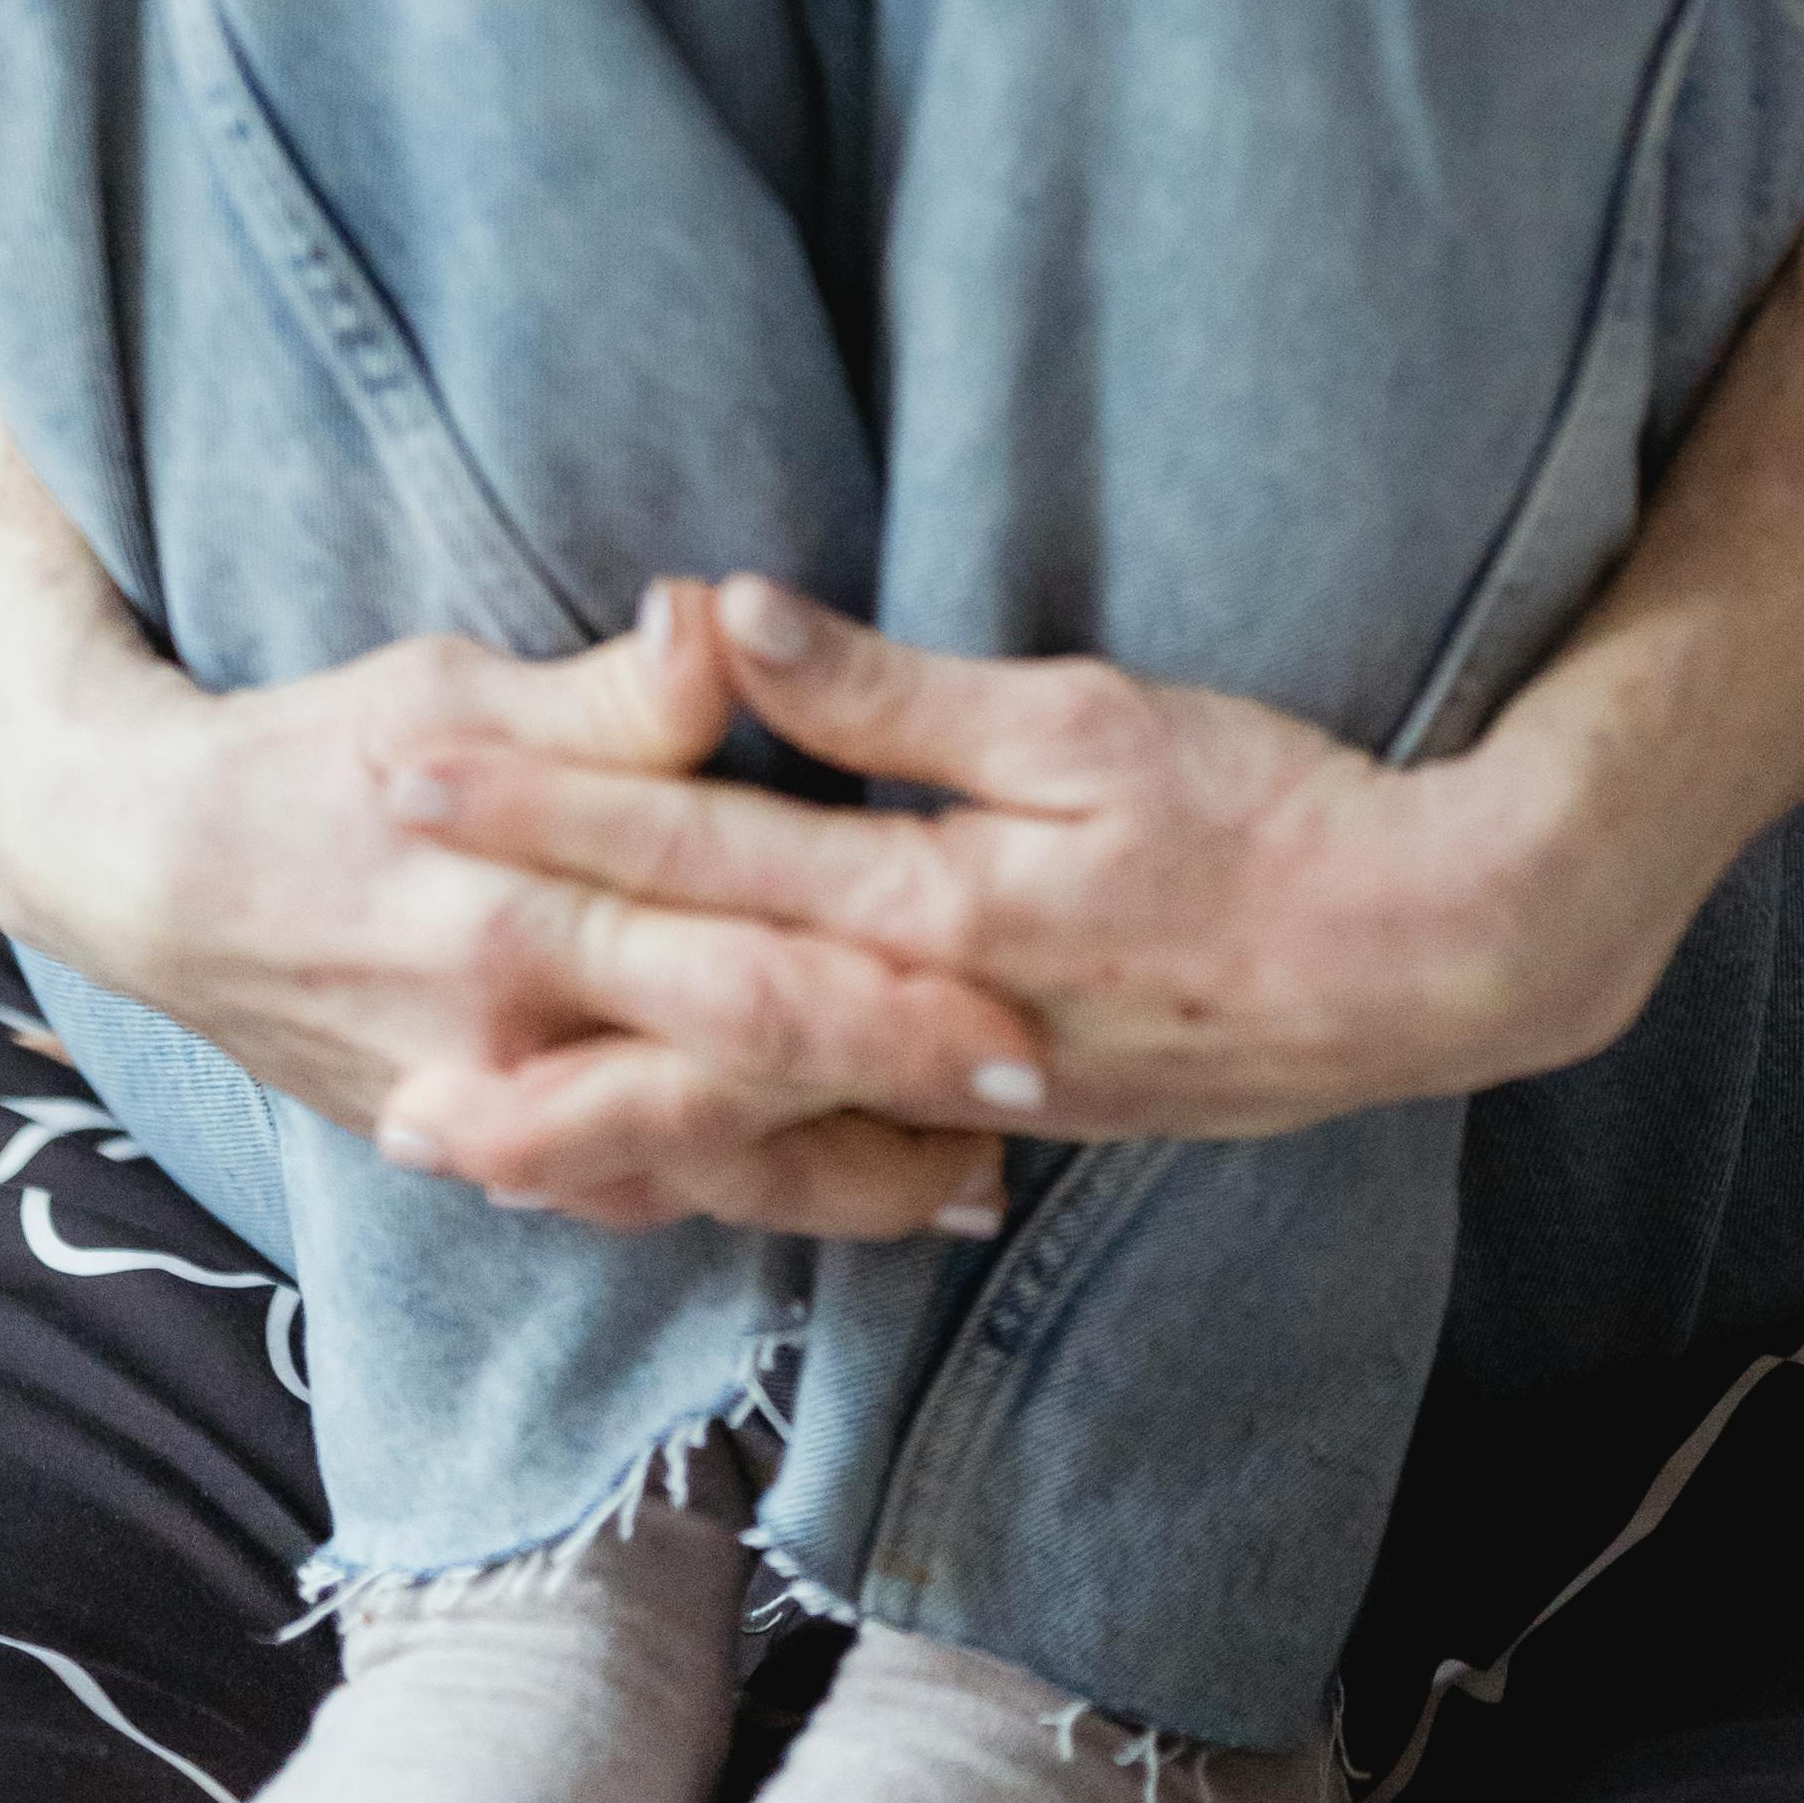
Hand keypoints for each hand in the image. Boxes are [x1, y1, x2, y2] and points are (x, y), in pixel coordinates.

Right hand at [0, 583, 1052, 1243]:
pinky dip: (737, 1202)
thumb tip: (723, 625)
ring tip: (975, 1181)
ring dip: (840, 1181)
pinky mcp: (473, 1144)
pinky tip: (831, 1198)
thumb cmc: (321, 753)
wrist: (148, 876)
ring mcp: (491, 1113)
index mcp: (525, 911)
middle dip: (891, 1098)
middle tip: (1036, 1093)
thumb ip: (611, 695)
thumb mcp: (452, 691)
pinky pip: (624, 1195)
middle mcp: (513, 1039)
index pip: (742, 962)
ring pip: (695, 1168)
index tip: (1014, 996)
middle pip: (740, 1083)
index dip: (884, 986)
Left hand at [362, 578, 1673, 1212]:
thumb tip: (720, 623)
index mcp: (931, 903)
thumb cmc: (1271, 808)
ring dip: (596, 1131)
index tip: (413, 785)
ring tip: (462, 1146)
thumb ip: (892, 693)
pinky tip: (661, 1179)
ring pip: (743, 1125)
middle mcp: (923, 1022)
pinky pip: (828, 1160)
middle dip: (522, 1023)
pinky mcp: (1006, 1121)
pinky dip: (727, 1170)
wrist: (1435, 954)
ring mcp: (962, 1092)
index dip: (543, 817)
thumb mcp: (1084, 718)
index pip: (690, 854)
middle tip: (368, 1041)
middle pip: (682, 1025)